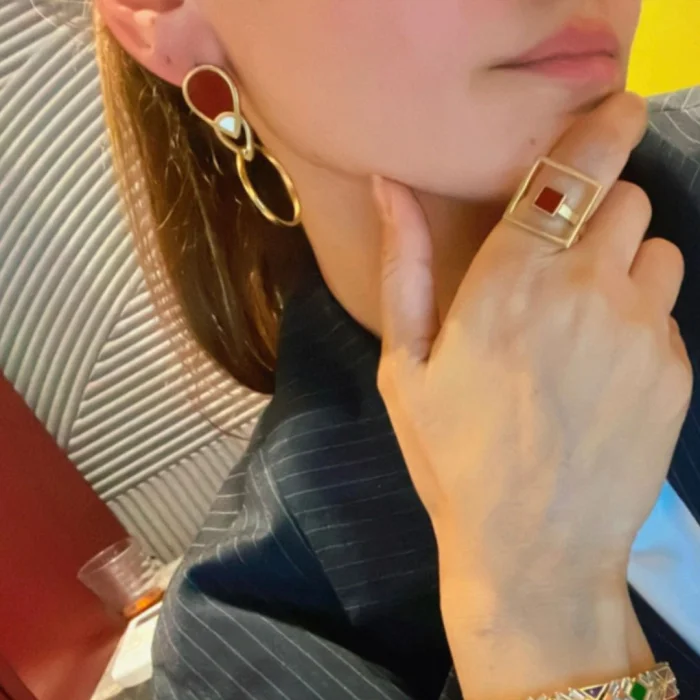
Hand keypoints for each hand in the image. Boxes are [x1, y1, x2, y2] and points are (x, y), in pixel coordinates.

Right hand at [373, 93, 691, 696]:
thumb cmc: (452, 457)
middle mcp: (584, 291)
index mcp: (508, 283)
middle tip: (563, 259)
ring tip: (585, 319)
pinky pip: (667, 311)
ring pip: (657, 249)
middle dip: (597, 212)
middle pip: (625, 197)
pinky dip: (641, 319)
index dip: (601, 128)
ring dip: (625, 264)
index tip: (616, 109)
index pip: (572, 170)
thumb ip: (405, 265)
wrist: (531, 550)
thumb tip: (391, 184)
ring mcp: (641, 331)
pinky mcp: (676, 369)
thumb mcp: (404, 365)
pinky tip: (604, 372)